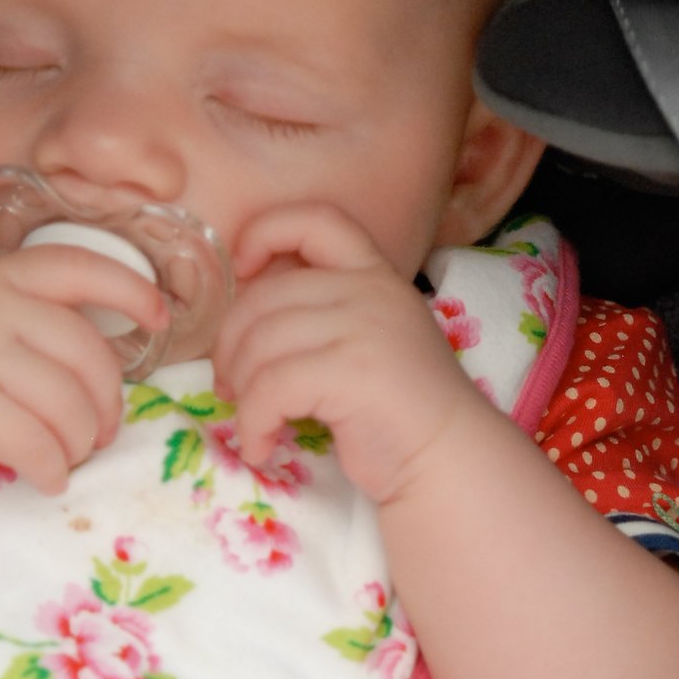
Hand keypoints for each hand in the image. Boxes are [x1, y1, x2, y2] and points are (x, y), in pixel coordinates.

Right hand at [0, 246, 167, 493]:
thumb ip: (24, 309)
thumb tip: (102, 349)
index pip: (79, 264)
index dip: (131, 289)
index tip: (159, 317)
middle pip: (87, 354)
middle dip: (107, 402)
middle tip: (100, 430)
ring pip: (66, 405)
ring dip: (79, 442)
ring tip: (68, 456)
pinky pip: (35, 444)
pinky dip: (52, 469)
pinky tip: (47, 478)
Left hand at [213, 203, 486, 505]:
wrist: (449, 459)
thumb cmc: (398, 410)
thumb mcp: (368, 339)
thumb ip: (324, 313)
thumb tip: (242, 321)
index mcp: (374, 274)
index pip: (316, 219)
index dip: (266, 231)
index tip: (242, 270)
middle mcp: (371, 291)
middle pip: (264, 297)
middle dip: (231, 346)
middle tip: (230, 385)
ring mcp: (365, 328)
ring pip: (261, 344)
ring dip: (241, 391)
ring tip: (251, 421)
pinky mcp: (353, 372)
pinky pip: (271, 388)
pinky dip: (253, 422)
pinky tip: (260, 446)